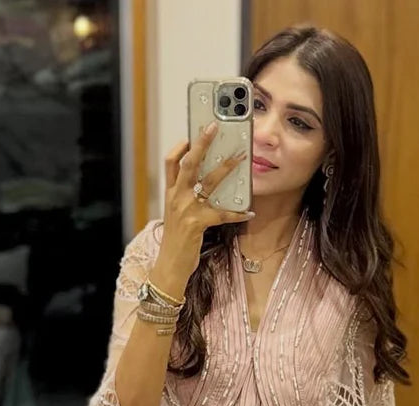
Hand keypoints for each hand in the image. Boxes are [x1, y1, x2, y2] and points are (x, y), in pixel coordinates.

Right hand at [159, 123, 254, 277]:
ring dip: (226, 167)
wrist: (170, 265)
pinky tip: (248, 212)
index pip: (171, 161)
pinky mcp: (197, 223)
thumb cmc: (177, 240)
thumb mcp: (177, 214)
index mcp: (170, 193)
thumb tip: (208, 183)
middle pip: (188, 162)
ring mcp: (186, 209)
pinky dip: (237, 213)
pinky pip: (222, 213)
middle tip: (214, 126)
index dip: (181, 145)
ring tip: (241, 158)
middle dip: (202, 143)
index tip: (193, 133)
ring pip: (208, 181)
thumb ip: (187, 197)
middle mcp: (176, 197)